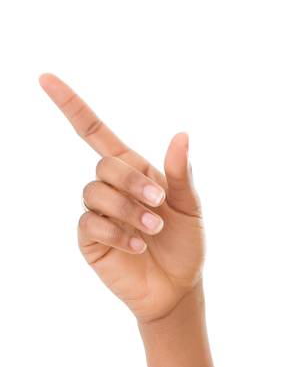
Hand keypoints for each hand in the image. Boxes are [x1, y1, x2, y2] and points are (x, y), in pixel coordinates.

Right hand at [39, 71, 204, 326]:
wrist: (178, 287)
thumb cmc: (185, 245)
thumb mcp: (191, 207)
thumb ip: (181, 173)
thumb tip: (181, 135)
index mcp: (133, 170)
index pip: (93, 131)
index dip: (70, 104)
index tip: (45, 78)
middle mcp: (110, 187)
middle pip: (103, 164)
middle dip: (132, 182)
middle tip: (159, 204)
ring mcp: (97, 212)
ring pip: (95, 192)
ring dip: (127, 209)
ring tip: (153, 229)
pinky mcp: (90, 238)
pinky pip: (91, 223)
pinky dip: (117, 231)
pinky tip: (138, 245)